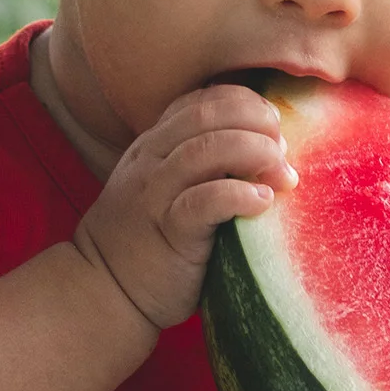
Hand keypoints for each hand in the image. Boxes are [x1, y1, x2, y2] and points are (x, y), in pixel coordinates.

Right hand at [72, 84, 297, 331]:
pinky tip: (263, 200)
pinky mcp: (169, 230)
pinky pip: (204, 200)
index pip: (200, 101)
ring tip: (283, 173)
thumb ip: (198, 171)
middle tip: (283, 146)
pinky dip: (239, 194)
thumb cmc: (149, 246)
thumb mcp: (166, 193)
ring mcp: (157, 192)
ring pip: (206, 149)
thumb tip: (259, 163)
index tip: (272, 123)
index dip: (242, 102)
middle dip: (254, 121)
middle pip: (206, 115)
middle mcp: (152, 159)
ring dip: (254, 153)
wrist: (106, 290)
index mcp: (154, 144)